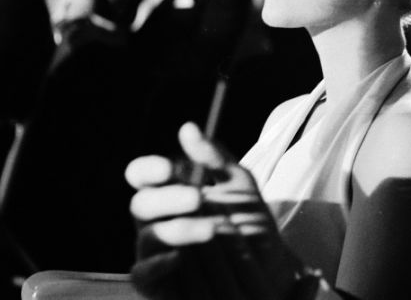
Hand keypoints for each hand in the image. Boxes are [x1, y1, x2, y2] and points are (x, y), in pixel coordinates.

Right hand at [126, 123, 302, 299]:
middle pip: (140, 204)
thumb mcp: (241, 185)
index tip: (168, 168)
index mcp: (171, 192)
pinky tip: (178, 258)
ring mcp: (156, 252)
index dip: (146, 169)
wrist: (271, 269)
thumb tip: (187, 127)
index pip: (141, 176)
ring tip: (213, 229)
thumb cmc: (250, 222)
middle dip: (166, 199)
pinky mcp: (159, 282)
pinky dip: (155, 265)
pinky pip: (142, 274)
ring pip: (147, 237)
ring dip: (177, 230)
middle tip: (197, 198)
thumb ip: (215, 158)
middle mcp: (158, 220)